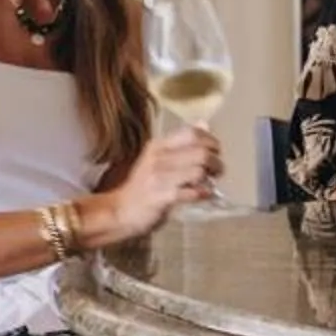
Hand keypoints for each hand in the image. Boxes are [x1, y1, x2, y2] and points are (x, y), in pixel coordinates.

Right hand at [105, 126, 222, 239]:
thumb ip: (181, 143)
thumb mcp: (158, 158)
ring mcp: (159, 177)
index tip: (215, 152)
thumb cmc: (142, 187)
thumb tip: (204, 124)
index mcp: (158, 146)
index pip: (193, 133)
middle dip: (215, 163)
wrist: (119, 211)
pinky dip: (203, 194)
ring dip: (210, 180)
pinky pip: (193, 192)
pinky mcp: (163, 196)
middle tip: (215, 172)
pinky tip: (201, 196)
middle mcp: (158, 158)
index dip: (211, 142)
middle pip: (201, 152)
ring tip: (207, 184)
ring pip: (199, 171)